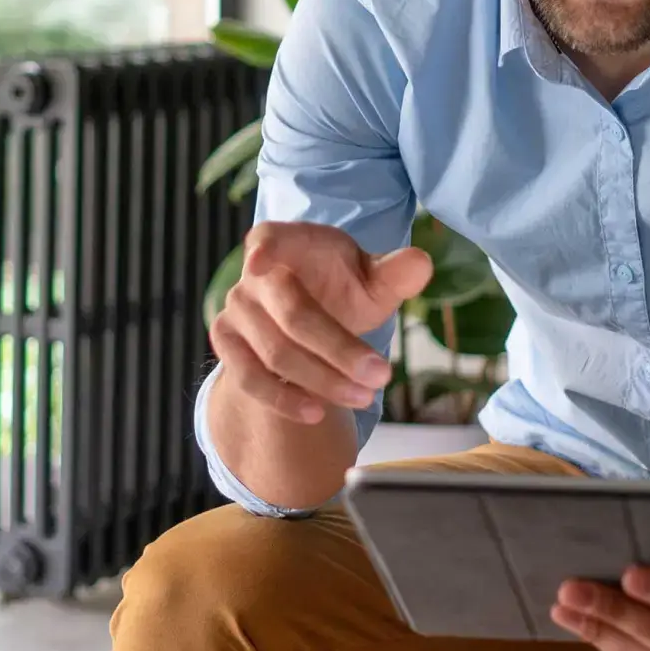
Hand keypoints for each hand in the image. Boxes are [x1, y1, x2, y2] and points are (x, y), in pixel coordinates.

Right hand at [210, 222, 430, 424]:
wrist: (307, 320)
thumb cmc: (342, 288)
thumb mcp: (372, 280)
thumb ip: (395, 273)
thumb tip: (421, 264)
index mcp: (289, 243)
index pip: (269, 238)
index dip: (265, 249)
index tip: (260, 261)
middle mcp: (254, 276)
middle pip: (292, 315)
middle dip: (339, 349)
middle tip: (382, 376)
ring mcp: (237, 311)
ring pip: (275, 353)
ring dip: (323, 380)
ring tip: (365, 397)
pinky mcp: (228, 346)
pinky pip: (249, 379)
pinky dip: (284, 400)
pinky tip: (318, 412)